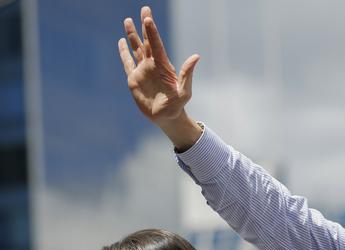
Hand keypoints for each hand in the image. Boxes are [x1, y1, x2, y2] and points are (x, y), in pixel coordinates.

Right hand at [117, 6, 201, 147]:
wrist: (166, 117)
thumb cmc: (178, 105)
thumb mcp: (184, 91)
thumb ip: (187, 74)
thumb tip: (196, 56)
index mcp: (163, 66)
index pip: (156, 45)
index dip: (151, 32)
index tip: (147, 18)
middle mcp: (152, 65)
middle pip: (146, 41)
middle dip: (144, 26)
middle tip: (145, 9)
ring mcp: (143, 71)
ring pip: (136, 48)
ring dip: (132, 35)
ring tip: (128, 20)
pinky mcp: (134, 79)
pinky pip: (127, 62)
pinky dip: (123, 52)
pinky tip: (121, 42)